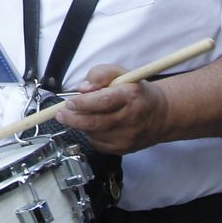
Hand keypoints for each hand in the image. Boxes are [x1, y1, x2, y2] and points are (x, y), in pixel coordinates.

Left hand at [55, 64, 172, 154]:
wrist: (160, 115)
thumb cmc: (137, 92)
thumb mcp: (121, 73)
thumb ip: (100, 74)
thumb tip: (83, 88)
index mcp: (130, 96)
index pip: (102, 101)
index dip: (82, 103)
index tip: (69, 102)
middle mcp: (130, 118)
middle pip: (94, 122)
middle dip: (72, 118)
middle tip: (61, 114)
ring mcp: (127, 136)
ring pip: (93, 133)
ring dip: (81, 125)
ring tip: (81, 115)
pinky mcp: (124, 148)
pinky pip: (98, 143)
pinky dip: (91, 134)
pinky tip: (95, 125)